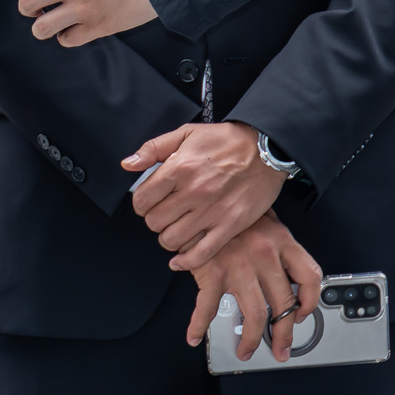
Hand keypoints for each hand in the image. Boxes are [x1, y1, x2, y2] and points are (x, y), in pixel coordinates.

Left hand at [8, 0, 157, 45]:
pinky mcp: (98, 26)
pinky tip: (75, 29)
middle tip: (37, 7)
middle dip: (28, 8)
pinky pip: (67, 40)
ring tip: (52, 22)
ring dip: (43, 27)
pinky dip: (68, 37)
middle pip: (26, 4)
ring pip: (41, 28)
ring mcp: (82, 6)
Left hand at [125, 121, 285, 270]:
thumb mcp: (185, 133)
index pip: (142, 199)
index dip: (140, 204)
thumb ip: (153, 149)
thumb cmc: (225, 141)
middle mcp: (193, 192)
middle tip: (163, 215)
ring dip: (168, 238)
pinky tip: (180, 259)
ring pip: (172, 240)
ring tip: (174, 229)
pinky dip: (186, 260)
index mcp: (179, 169)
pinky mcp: (230, 226)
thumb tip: (128, 164)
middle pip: (154, 221)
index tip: (147, 203)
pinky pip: (201, 253)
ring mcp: (212, 211)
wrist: (266, 150)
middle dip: (154, 219)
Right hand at [185, 212, 321, 362]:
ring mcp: (239, 266)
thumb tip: (286, 272)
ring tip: (246, 350)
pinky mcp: (212, 272)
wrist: (201, 193)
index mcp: (281, 241)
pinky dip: (198, 324)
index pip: (310, 277)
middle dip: (283, 334)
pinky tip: (194, 335)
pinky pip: (207, 306)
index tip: (301, 314)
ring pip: (256, 315)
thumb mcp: (262, 216)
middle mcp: (264, 256)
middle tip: (280, 349)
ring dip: (252, 340)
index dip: (309, 301)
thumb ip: (277, 242)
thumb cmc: (230, 206)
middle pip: (284, 305)